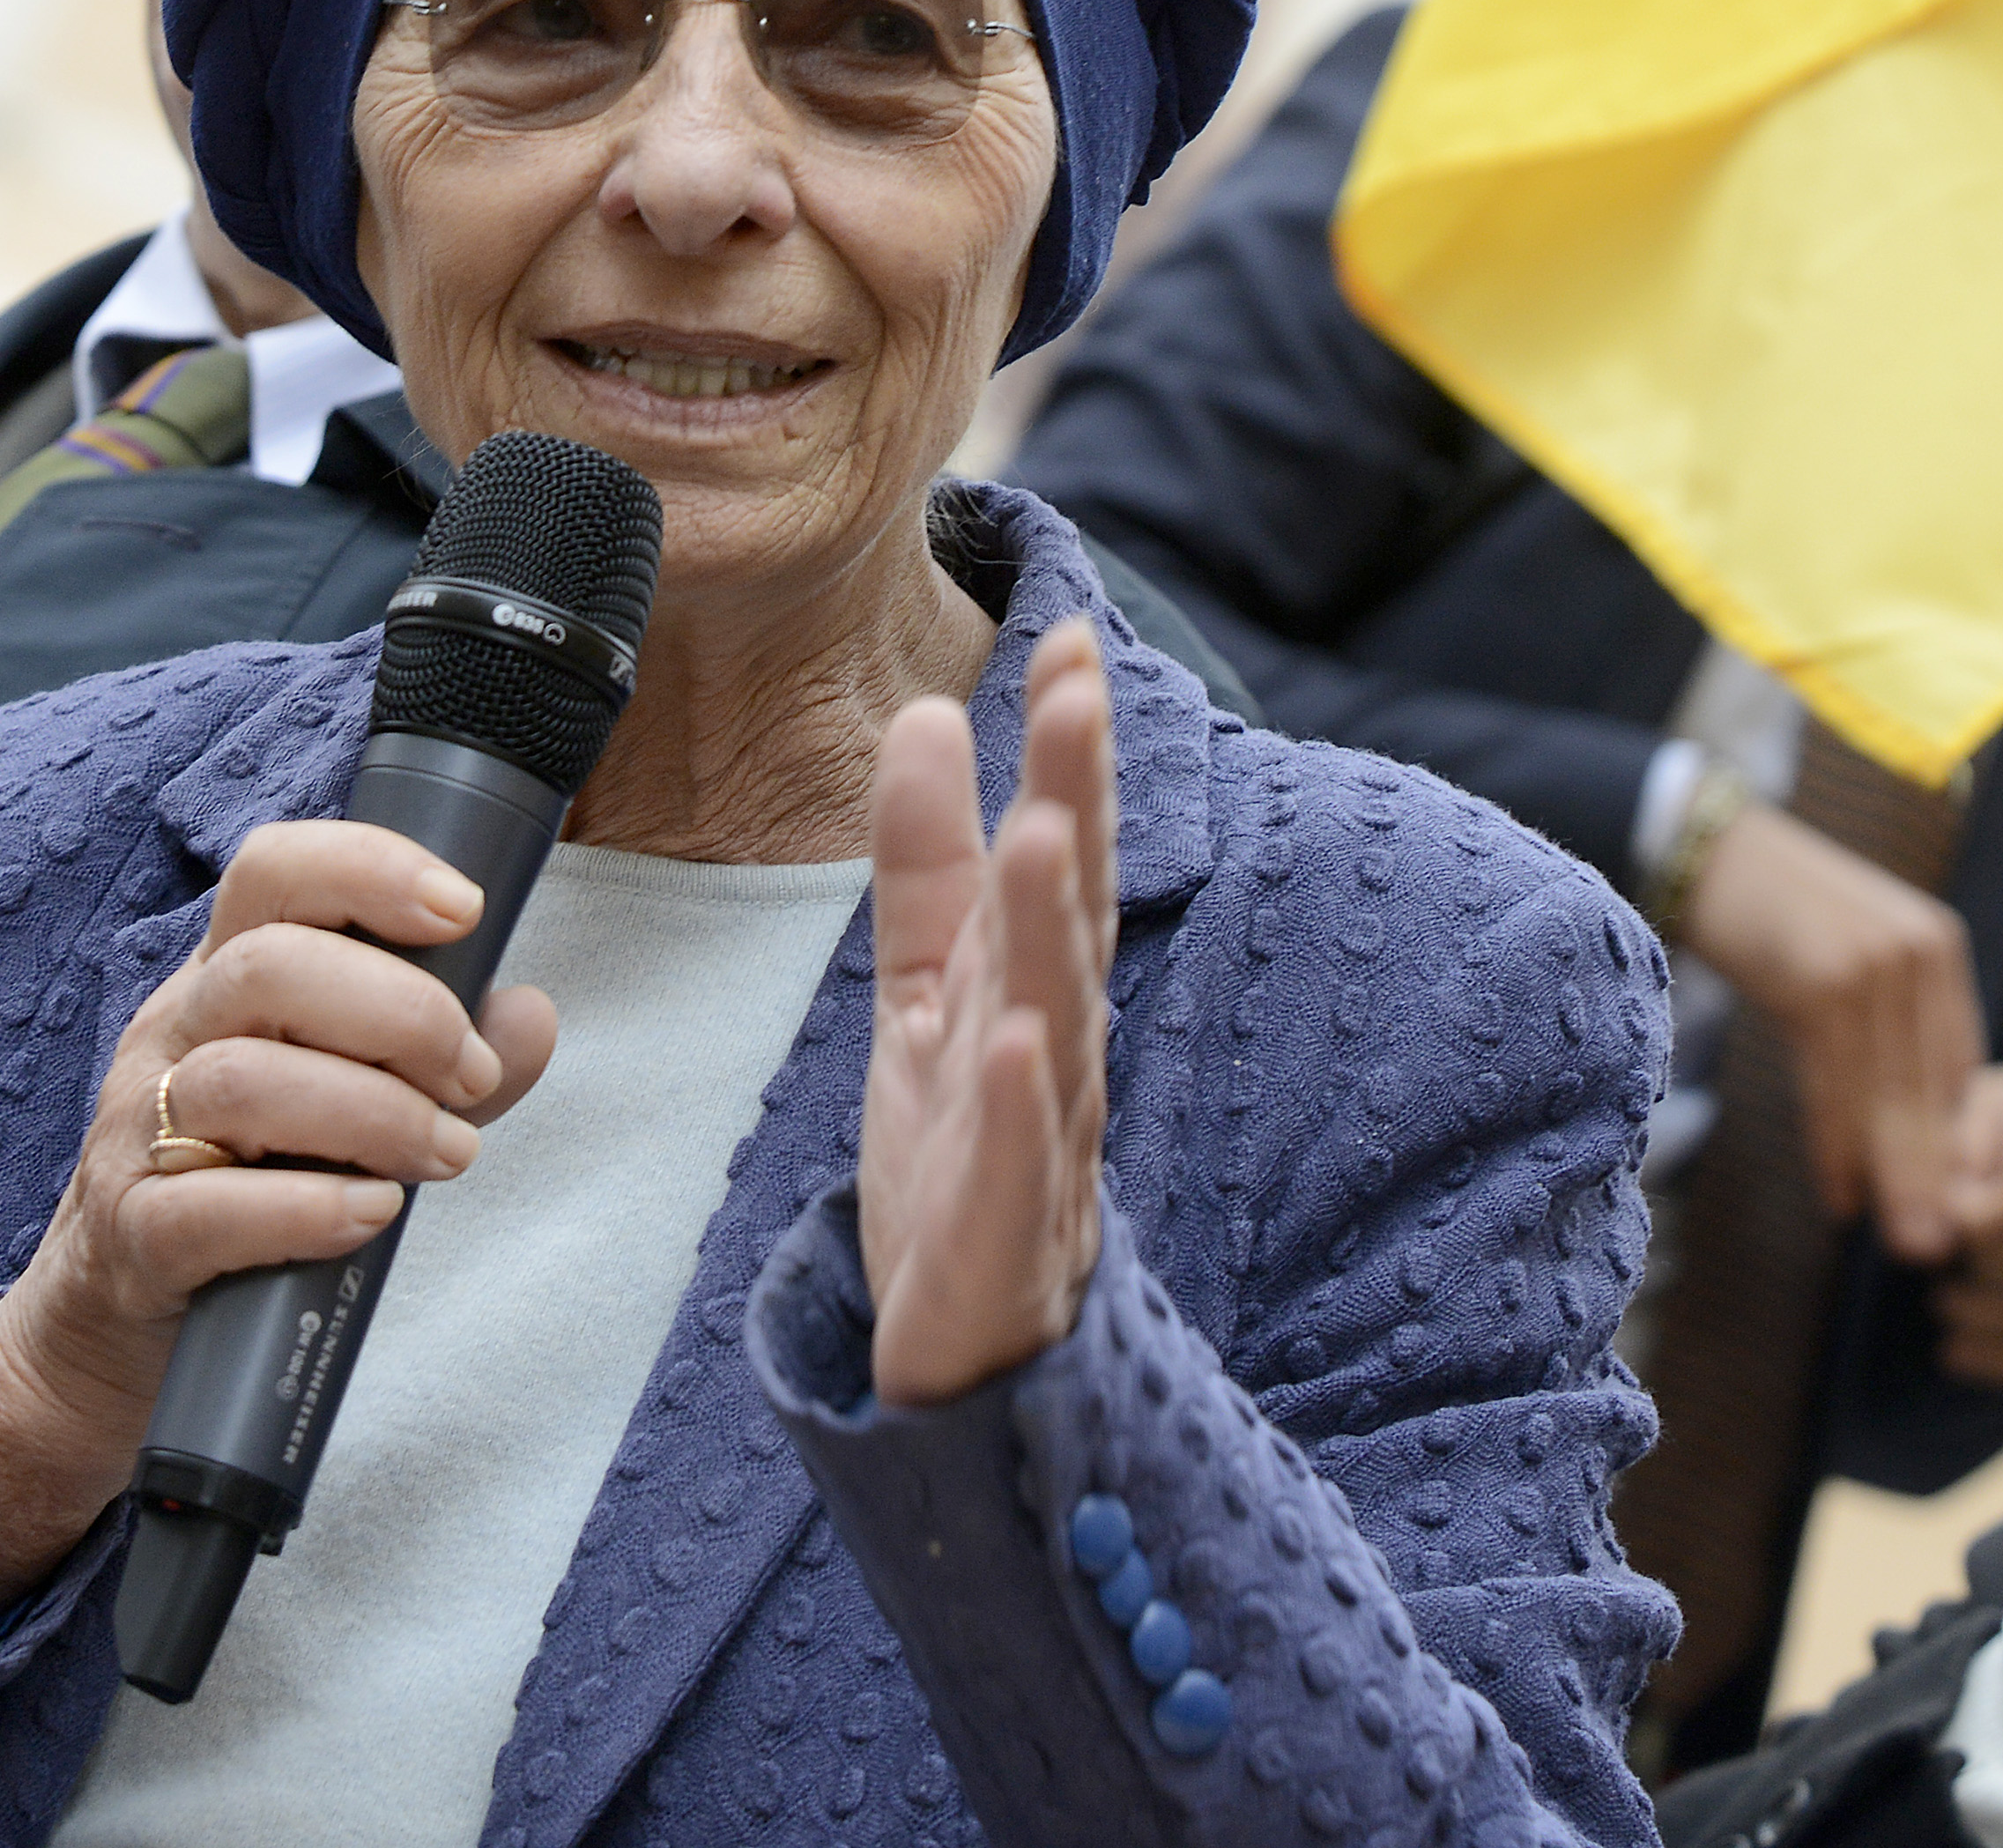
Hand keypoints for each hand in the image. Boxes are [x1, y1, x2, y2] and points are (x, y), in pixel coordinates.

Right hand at [0, 822, 555, 1621]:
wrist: (120, 1316)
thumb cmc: (259, 1178)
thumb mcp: (358, 1098)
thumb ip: (450, 1059)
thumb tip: (528, 1017)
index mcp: (230, 977)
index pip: (274, 871)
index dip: (370, 868)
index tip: (462, 911)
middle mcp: (175, 1036)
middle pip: (268, 968)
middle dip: (402, 1014)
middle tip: (469, 1079)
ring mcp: (142, 1133)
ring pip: (240, 1083)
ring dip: (374, 1115)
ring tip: (447, 1154)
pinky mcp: (134, 1236)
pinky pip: (206, 1208)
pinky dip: (307, 1208)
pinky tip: (371, 1212)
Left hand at [859, 617, 1116, 1406]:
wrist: (973, 1360)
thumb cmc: (966, 1163)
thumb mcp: (928, 989)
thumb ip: (929, 863)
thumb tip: (925, 712)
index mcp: (1034, 989)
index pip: (1061, 853)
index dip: (1066, 752)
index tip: (1068, 642)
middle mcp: (1056, 1055)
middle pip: (1073, 915)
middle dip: (1077, 802)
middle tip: (1075, 695)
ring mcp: (1039, 1149)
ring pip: (1054, 1022)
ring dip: (1052, 928)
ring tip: (1044, 833)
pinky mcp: (999, 1244)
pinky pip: (1012, 1167)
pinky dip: (1017, 1105)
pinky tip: (1013, 1041)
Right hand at [1679, 803, 1981, 1257]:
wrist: (1706, 847)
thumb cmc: (1772, 915)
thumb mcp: (1846, 963)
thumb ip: (1886, 1025)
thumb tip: (1900, 1121)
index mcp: (1938, 946)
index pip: (1958, 1068)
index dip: (1947, 1145)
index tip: (1948, 1212)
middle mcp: (1920, 950)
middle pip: (1931, 1087)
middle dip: (1932, 1175)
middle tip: (1934, 1249)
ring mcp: (1875, 961)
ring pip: (1889, 1092)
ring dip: (1895, 1175)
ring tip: (1900, 1240)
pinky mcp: (1825, 975)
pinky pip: (1837, 1080)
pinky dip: (1838, 1143)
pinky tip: (1842, 1194)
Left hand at [1932, 1064, 2002, 1386]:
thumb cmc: (1984, 1128)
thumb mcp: (1948, 1117)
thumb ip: (1927, 1165)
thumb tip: (1925, 1246)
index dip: (1978, 1222)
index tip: (1940, 1223)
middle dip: (1984, 1282)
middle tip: (1937, 1287)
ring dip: (1991, 1330)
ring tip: (1942, 1313)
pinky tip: (1961, 1354)